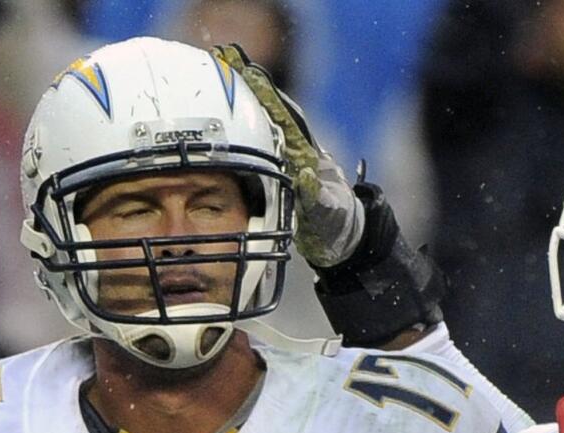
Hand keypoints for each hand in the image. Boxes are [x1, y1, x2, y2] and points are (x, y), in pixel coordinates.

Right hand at [211, 43, 363, 266]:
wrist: (340, 240)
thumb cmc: (338, 224)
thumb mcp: (330, 212)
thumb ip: (317, 197)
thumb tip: (305, 176)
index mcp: (310, 156)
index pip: (287, 120)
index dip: (271, 99)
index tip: (253, 75)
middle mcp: (297, 153)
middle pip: (274, 115)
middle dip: (255, 90)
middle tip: (231, 62)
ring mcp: (287, 163)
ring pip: (265, 129)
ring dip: (245, 106)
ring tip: (223, 79)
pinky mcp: (278, 177)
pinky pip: (256, 154)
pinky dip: (241, 136)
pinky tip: (223, 123)